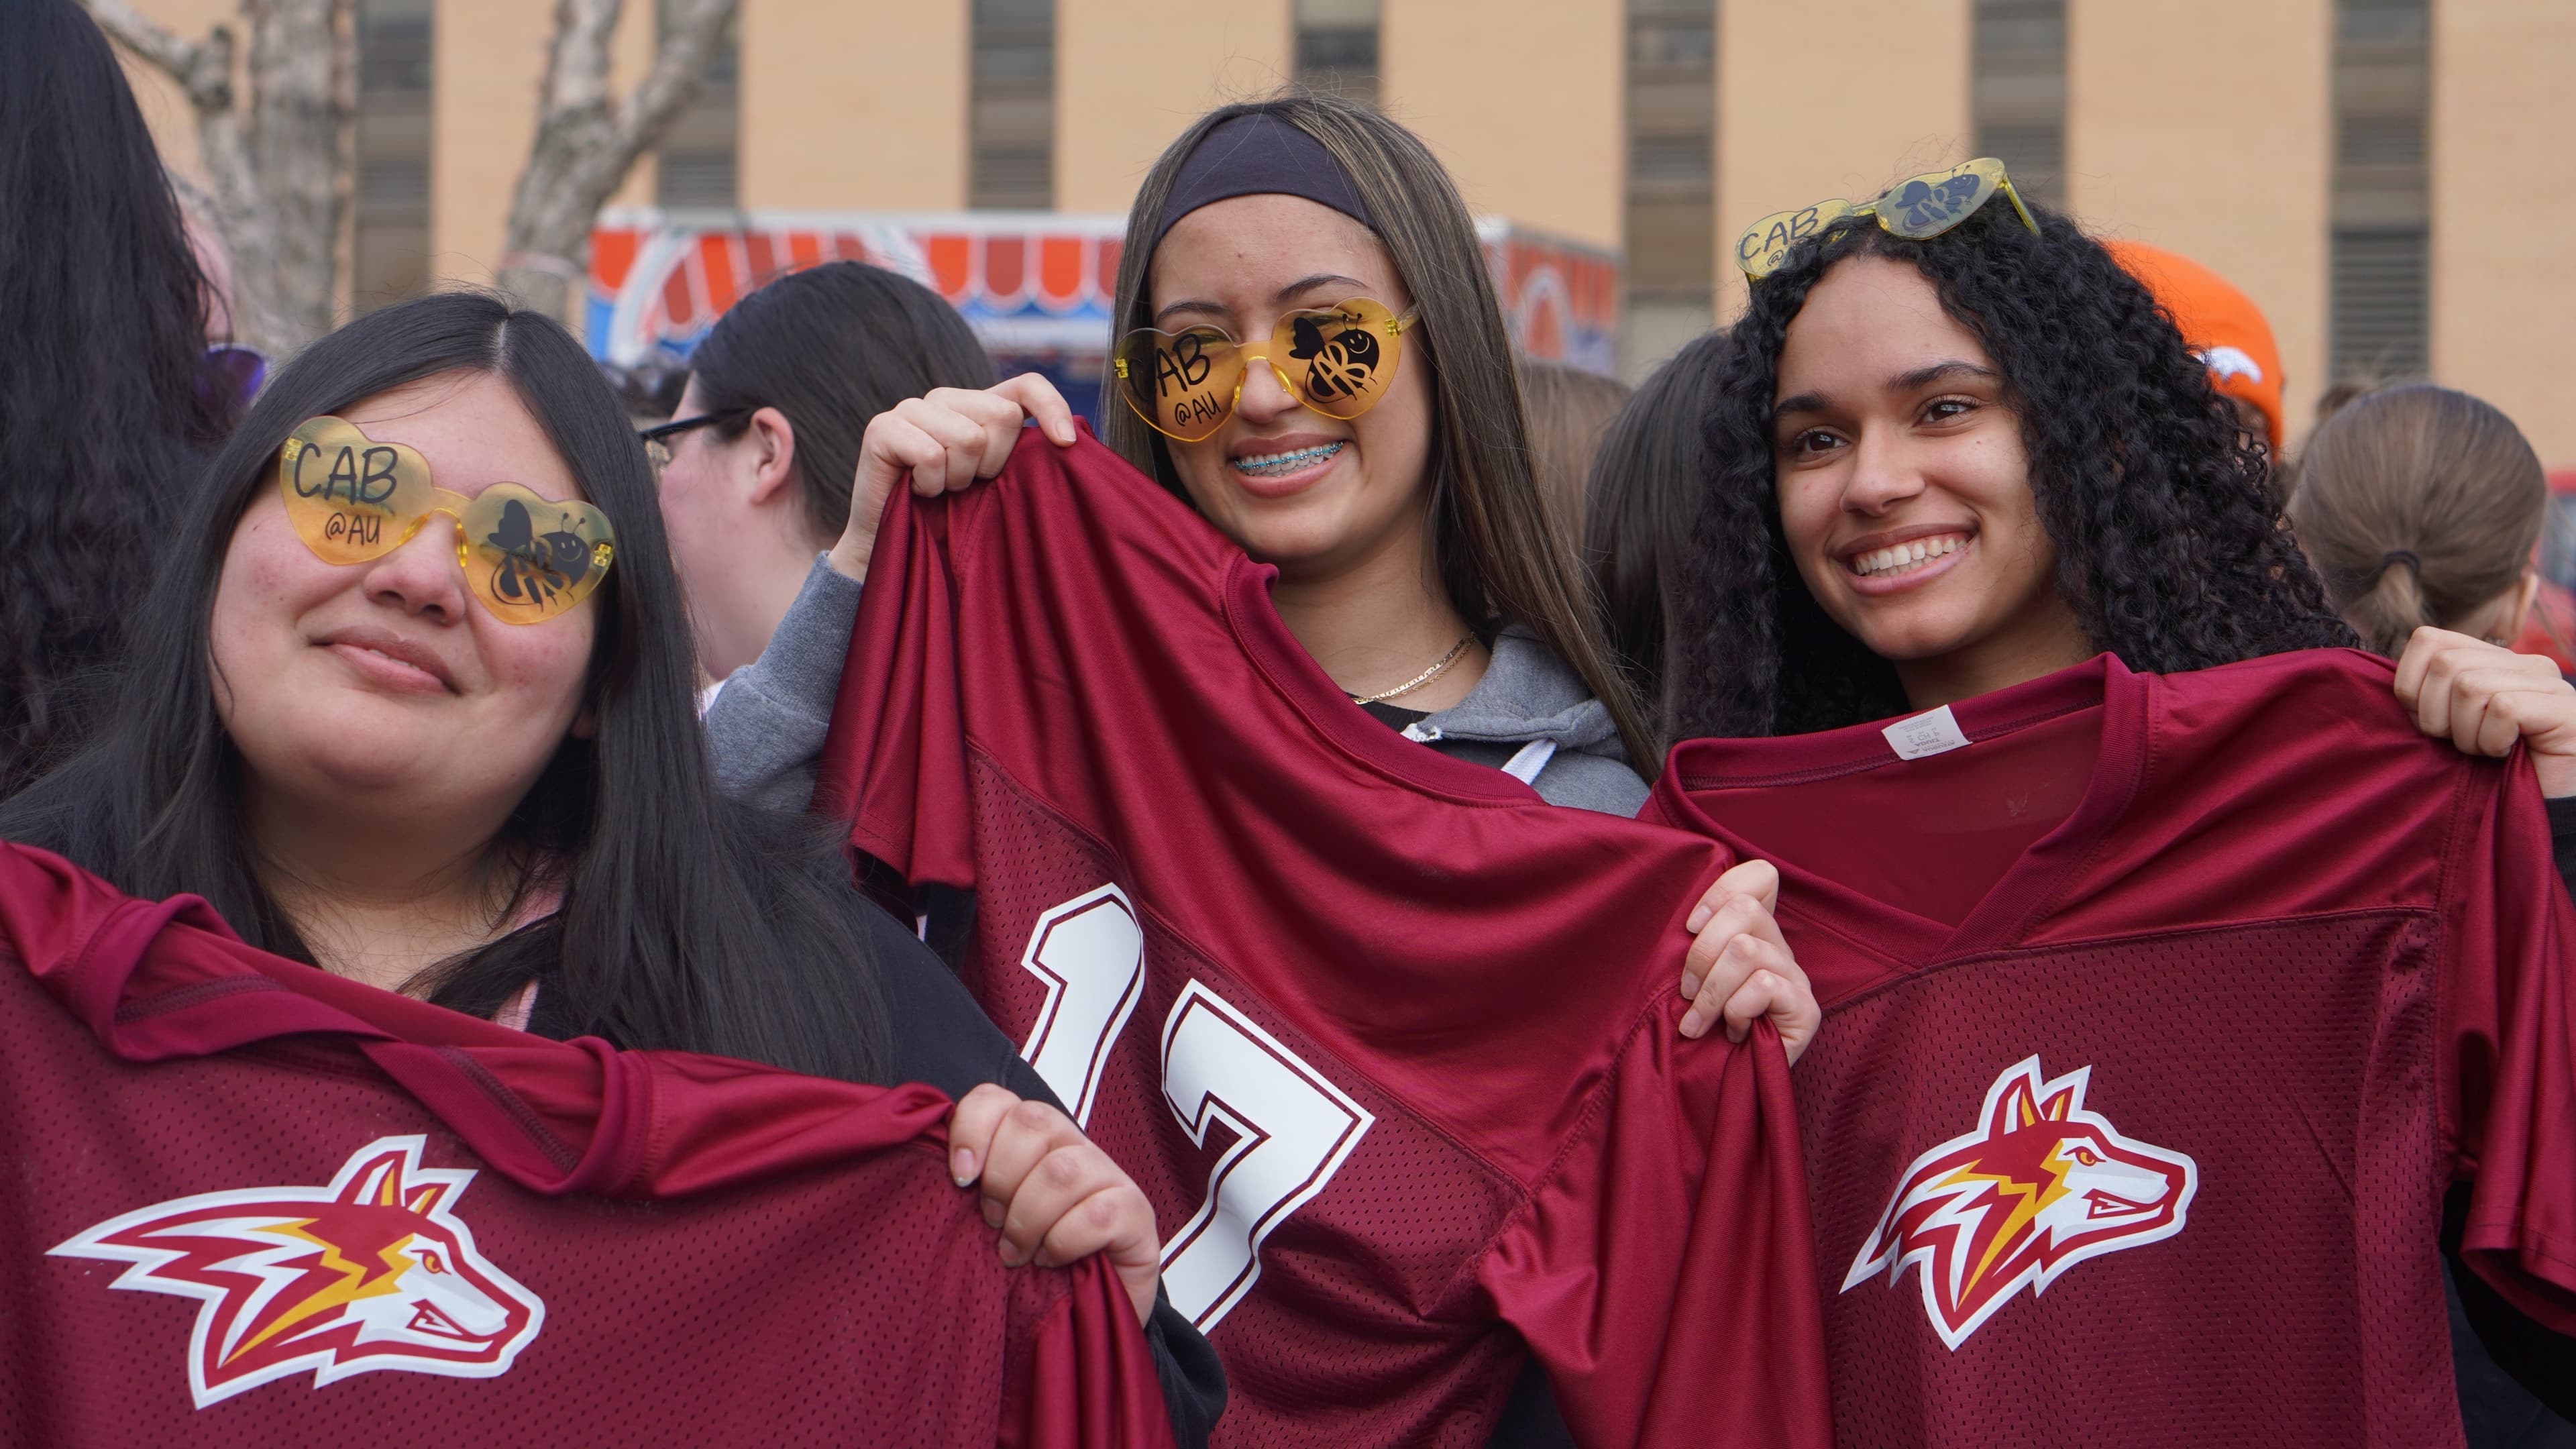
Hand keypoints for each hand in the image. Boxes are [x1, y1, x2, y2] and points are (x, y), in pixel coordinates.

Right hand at [828, 373, 1078, 584]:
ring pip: (967, 437)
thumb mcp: (996, 487)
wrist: (892, 550)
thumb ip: (1023, 458)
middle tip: (966, 486)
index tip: (1067, 445)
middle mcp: (945, 399)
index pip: (1026, 386)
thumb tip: (1070, 442)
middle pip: (1002, 414)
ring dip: (957, 480)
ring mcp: (911, 408)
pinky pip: (930, 455)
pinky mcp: (882, 427)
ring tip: (939, 491)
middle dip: (992, 464)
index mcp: (977, 407)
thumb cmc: (949, 520)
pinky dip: (929, 485)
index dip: (1051, 407)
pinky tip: (916, 491)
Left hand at [947, 1084, 1159, 1323]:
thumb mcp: (994, 1222)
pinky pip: (1097, 1213)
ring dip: (1028, 1219)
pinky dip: (1063, 1242)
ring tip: (1015, 1253)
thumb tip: (946, 1174)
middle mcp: (1075, 1146)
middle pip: (1033, 1121)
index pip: (998, 1100)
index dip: (973, 1129)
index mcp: (1035, 1140)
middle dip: (1001, 1178)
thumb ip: (972, 1189)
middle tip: (992, 1224)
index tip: (960, 1179)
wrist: (1090, 1311)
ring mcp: (1110, 1177)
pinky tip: (1052, 1261)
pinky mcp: (1137, 1213)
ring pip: (1062, 1169)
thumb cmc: (1033, 1264)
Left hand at [1677, 859, 1820, 1064]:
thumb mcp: (1688, 978)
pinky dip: (1735, 1010)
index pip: (1760, 875)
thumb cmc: (1700, 1029)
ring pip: (1747, 949)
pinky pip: (1763, 986)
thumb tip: (1672, 914)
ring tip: (1698, 1021)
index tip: (1688, 926)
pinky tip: (1733, 1032)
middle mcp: (1780, 948)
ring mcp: (1797, 977)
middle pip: (1745, 910)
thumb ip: (1690, 942)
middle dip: (1701, 951)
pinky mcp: (1807, 1009)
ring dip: (1711, 991)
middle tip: (1685, 991)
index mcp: (1754, 932)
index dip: (1721, 889)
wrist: (1722, 1085)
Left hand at [2392, 626, 2575, 797]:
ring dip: (2466, 733)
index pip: (2428, 640)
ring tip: (2486, 750)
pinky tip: (2506, 753)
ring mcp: (2548, 683)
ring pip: (2471, 686)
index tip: (2425, 721)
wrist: (2544, 810)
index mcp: (2493, 661)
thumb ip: (2428, 697)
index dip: (2410, 684)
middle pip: (2445, 663)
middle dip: (2436, 715)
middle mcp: (2524, 663)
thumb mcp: (2450, 727)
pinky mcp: (2564, 709)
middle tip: (2459, 742)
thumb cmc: (2490, 773)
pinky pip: (2503, 708)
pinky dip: (2492, 740)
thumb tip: (2384, 683)